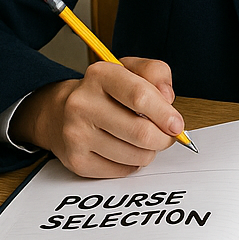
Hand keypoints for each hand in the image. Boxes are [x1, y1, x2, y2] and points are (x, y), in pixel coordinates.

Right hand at [11, 57, 183, 177]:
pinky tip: (127, 150)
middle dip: (163, 138)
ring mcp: (76, 134)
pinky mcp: (76, 160)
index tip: (177, 124)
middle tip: (167, 136)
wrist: (61, 113)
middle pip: (141, 132)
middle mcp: (83, 104)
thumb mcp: (130, 69)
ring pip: (134, 155)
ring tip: (144, 141)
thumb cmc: (105, 91)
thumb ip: (155, 73)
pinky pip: (121, 170)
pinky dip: (133, 163)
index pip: (140, 96)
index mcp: (101, 75)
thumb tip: (168, 98)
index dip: (165, 113)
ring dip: (149, 152)